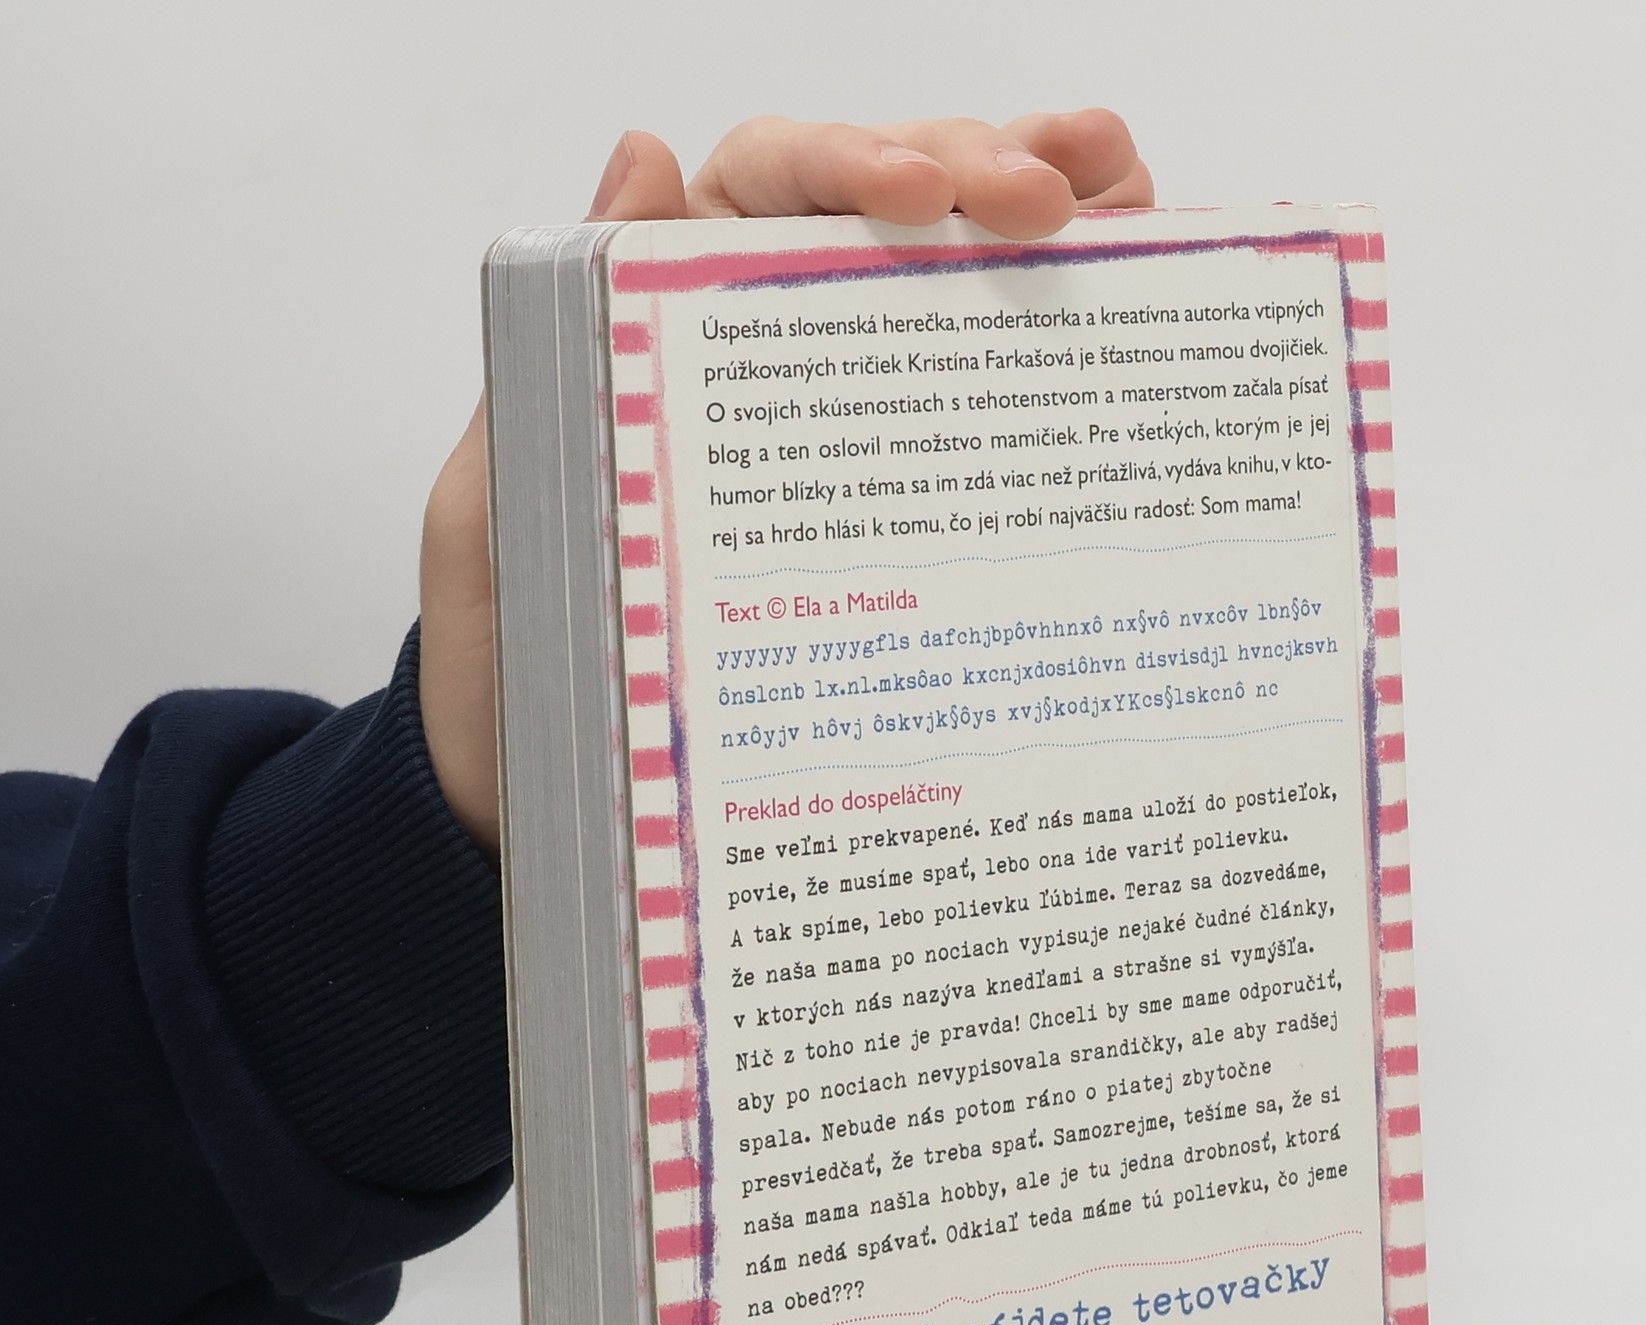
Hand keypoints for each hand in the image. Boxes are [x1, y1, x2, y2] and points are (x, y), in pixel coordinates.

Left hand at [418, 111, 1153, 851]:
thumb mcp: (496, 522)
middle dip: (983, 175)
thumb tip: (646, 159)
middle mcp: (773, 373)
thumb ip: (556, 355)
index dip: (848, 163)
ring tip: (1130, 204)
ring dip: (1058, 221)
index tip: (919, 196)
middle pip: (893, 217)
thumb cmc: (516, 686)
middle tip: (1055, 201)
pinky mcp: (920, 537)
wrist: (557, 836)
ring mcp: (861, 449)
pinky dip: (1077, 343)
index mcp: (668, 341)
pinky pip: (1002, 421)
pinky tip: (1139, 293)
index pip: (767, 192)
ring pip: (965, 292)